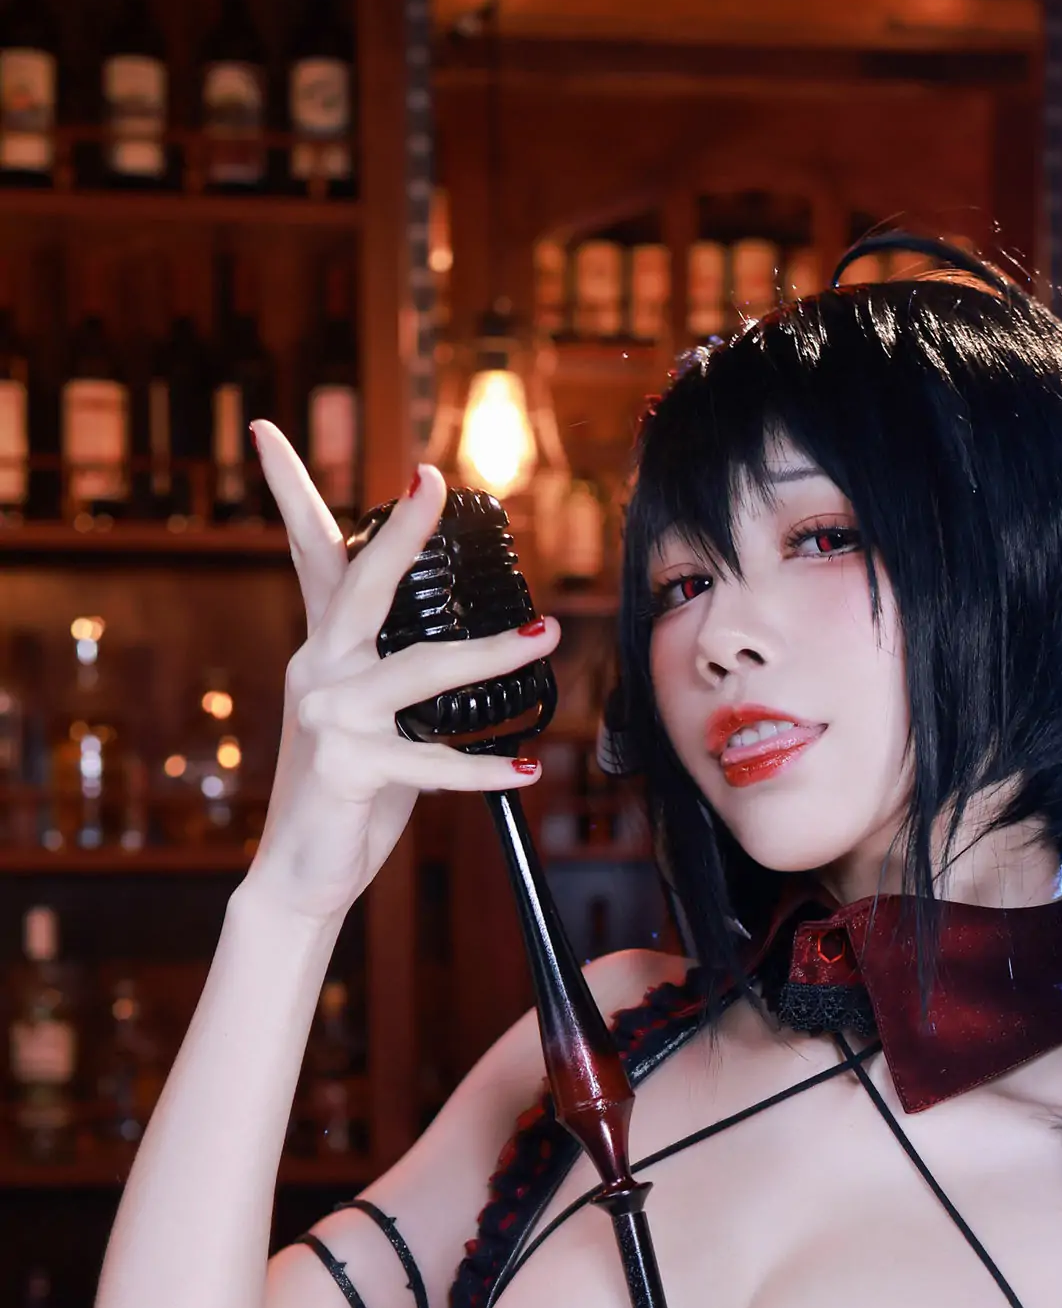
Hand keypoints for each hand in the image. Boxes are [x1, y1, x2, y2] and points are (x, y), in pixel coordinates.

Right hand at [248, 426, 560, 925]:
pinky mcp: (348, 767)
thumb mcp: (366, 719)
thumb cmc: (347, 795)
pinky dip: (486, 770)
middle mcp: (317, 670)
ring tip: (545, 636)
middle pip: (362, 585)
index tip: (269, 432)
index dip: (289, 491)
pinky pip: (431, 763)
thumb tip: (460, 649)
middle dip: (400, 532)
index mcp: (323, 650)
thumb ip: (395, 677)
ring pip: (418, 670)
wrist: (300, 874)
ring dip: (488, 655)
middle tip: (433, 480)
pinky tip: (529, 768)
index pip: (307, 557)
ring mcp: (328, 716)